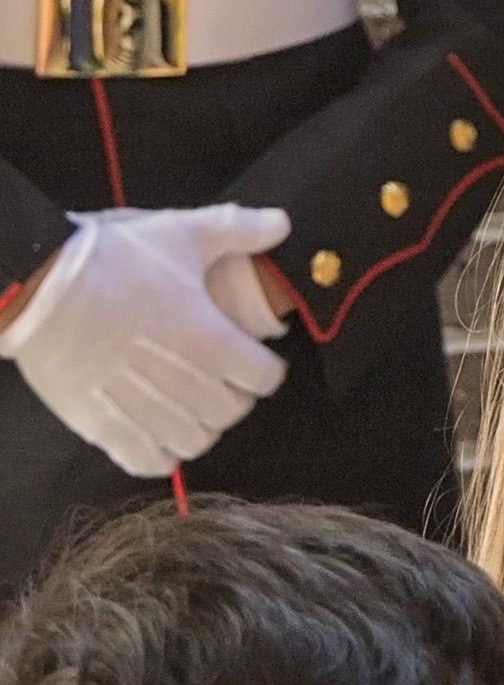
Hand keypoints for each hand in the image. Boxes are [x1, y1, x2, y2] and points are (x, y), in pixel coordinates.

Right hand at [0, 208, 289, 474]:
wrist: (39, 285)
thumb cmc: (111, 257)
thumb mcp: (179, 232)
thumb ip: (237, 229)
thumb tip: (282, 224)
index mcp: (208, 337)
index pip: (263, 377)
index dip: (265, 368)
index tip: (256, 358)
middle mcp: (182, 380)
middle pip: (232, 412)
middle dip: (235, 397)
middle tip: (223, 379)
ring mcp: (141, 407)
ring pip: (195, 441)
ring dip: (201, 427)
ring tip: (193, 407)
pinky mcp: (102, 426)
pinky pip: (147, 461)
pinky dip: (161, 455)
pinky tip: (159, 435)